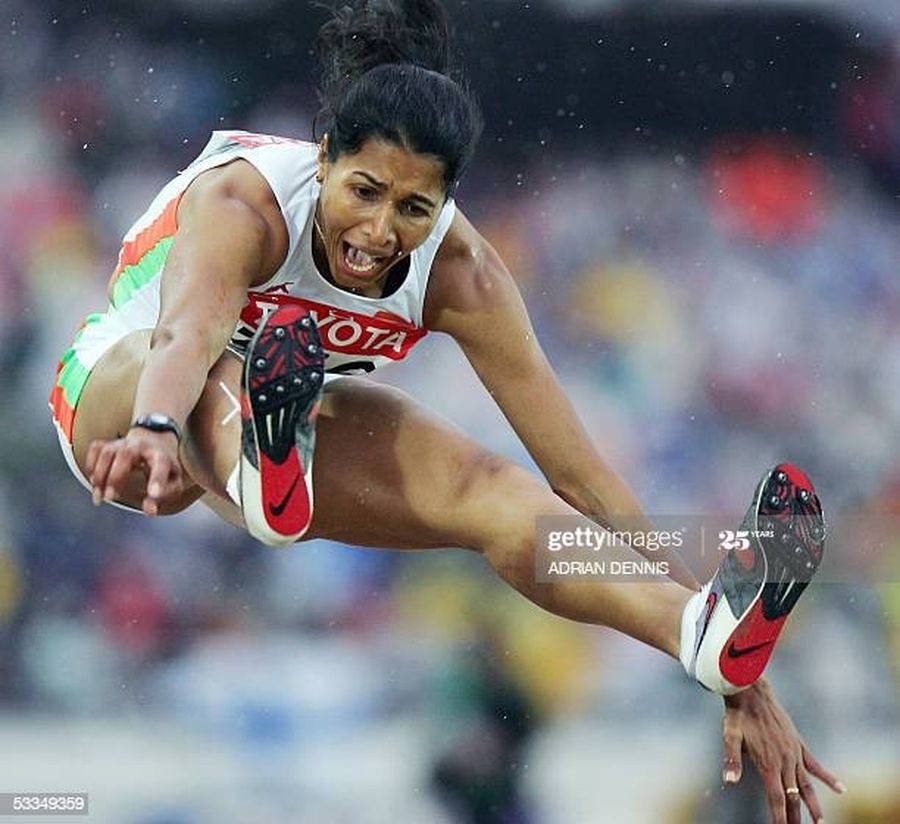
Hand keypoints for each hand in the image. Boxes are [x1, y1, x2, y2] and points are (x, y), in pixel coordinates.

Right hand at [86, 428, 183, 515]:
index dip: (157, 479)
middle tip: (110, 498)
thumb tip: (150, 511)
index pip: (161, 464)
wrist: (155, 443)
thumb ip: (164, 494)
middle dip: (115, 477)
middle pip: (125, 454)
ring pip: (107, 452)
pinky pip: (96, 449)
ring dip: (99, 476)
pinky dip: (90, 464)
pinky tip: (94, 482)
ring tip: (99, 497)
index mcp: (161, 455)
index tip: (154, 495)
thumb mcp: (172, 480)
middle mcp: (141, 445)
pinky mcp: (110, 443)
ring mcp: (123, 442)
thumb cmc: (165, 466)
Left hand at [721, 677, 845, 823]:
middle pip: (792, 796)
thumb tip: (729, 780)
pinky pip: (815, 764)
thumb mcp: (729, 735)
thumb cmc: (738, 714)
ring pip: (806, 785)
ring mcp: (794, 753)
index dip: (779, 816)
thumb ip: (731, 759)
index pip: (776, 797)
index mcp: (768, 763)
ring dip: (813, 805)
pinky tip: (841, 789)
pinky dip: (827, 777)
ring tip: (820, 822)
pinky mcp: (798, 744)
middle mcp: (784, 761)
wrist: (752, 691)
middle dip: (795, 817)